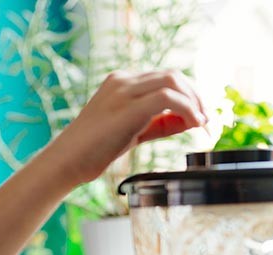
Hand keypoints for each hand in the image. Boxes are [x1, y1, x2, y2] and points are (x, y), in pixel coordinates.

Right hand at [47, 70, 205, 185]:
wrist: (66, 161)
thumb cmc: (92, 151)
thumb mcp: (130, 132)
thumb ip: (158, 124)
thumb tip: (188, 121)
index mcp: (120, 83)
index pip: (164, 78)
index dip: (188, 95)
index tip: (199, 116)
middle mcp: (123, 81)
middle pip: (173, 75)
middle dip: (196, 96)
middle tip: (206, 120)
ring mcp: (124, 92)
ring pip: (173, 81)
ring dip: (194, 101)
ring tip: (201, 124)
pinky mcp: (128, 108)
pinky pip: (168, 98)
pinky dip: (187, 110)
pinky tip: (192, 125)